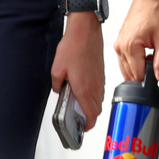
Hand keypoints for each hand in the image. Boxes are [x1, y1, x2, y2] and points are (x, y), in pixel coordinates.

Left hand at [51, 13, 105, 129]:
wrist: (85, 29)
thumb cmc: (73, 46)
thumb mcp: (57, 69)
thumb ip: (56, 84)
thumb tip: (59, 90)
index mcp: (84, 89)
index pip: (91, 116)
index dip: (87, 126)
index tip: (82, 128)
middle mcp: (95, 86)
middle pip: (96, 110)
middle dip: (89, 117)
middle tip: (79, 117)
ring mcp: (100, 79)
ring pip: (99, 100)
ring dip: (91, 105)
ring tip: (79, 102)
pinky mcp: (101, 72)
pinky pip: (99, 89)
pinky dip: (93, 94)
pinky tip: (83, 87)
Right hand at [113, 0, 158, 82]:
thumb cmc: (155, 12)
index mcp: (130, 47)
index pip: (138, 76)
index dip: (150, 77)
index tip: (158, 68)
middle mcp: (120, 47)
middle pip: (131, 75)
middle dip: (144, 73)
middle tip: (155, 58)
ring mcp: (118, 45)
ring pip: (127, 70)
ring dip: (139, 67)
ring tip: (150, 53)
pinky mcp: (119, 43)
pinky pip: (125, 61)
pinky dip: (135, 62)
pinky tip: (144, 52)